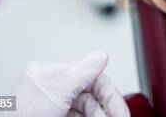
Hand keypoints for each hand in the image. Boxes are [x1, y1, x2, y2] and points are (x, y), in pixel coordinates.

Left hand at [8, 50, 128, 116]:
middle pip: (90, 96)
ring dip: (100, 116)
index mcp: (46, 76)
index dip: (108, 93)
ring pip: (87, 110)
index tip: (119, 109)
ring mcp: (51, 109)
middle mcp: (49, 91)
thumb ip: (81, 72)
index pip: (89, 75)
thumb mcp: (56, 92)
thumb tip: (101, 55)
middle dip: (105, 109)